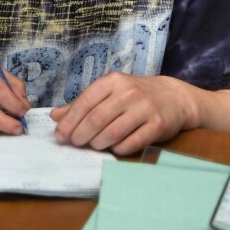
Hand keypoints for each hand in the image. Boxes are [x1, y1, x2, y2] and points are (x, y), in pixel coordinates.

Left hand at [50, 73, 194, 155]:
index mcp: (113, 81)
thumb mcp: (109, 92)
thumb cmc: (135, 95)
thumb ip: (82, 104)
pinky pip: (132, 142)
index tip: (60, 135)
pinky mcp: (158, 125)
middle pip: (97, 119)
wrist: (174, 97)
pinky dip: (119, 148)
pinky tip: (114, 148)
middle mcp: (128, 92)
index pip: (85, 101)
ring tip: (94, 145)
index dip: (70, 120)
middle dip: (81, 134)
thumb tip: (55, 116)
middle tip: (75, 143)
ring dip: (98, 143)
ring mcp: (144, 108)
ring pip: (113, 132)